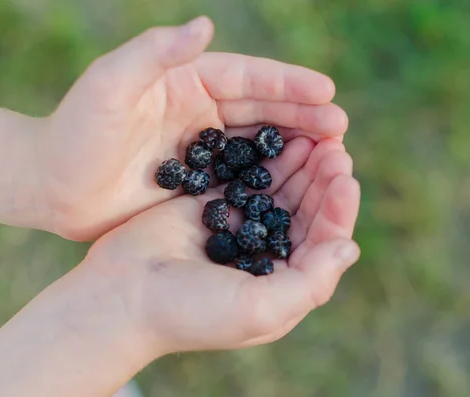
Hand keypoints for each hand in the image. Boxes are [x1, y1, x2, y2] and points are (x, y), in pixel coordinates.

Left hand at [38, 16, 347, 240]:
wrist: (52, 187)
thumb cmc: (76, 132)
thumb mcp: (111, 85)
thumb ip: (155, 54)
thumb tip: (206, 24)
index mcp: (187, 80)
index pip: (248, 77)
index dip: (288, 83)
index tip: (327, 92)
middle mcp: (202, 111)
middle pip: (263, 108)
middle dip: (304, 116)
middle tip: (341, 128)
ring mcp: (204, 149)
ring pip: (260, 144)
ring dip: (296, 149)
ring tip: (332, 157)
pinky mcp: (199, 183)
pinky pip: (244, 179)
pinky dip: (272, 182)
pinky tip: (298, 191)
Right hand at [85, 136, 359, 353]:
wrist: (120, 296)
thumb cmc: (188, 313)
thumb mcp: (258, 310)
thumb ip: (310, 283)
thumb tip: (349, 248)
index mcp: (283, 283)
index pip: (324, 242)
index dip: (338, 211)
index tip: (345, 178)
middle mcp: (266, 254)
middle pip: (307, 212)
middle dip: (323, 181)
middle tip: (335, 149)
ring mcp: (240, 227)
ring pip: (283, 190)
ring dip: (302, 165)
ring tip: (317, 137)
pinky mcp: (215, 206)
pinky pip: (249, 176)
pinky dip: (268, 158)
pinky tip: (282, 137)